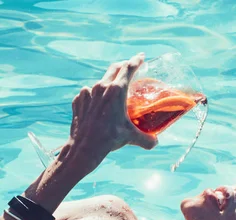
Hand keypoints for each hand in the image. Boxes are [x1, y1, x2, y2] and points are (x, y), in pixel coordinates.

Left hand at [67, 53, 157, 168]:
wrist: (84, 146)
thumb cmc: (109, 139)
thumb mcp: (131, 137)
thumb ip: (147, 139)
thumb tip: (156, 142)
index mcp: (116, 91)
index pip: (129, 68)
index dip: (136, 60)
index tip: (141, 56)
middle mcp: (101, 87)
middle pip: (114, 69)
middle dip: (123, 66)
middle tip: (130, 66)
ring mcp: (88, 93)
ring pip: (101, 81)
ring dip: (109, 82)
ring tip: (114, 91)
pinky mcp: (79, 100)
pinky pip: (89, 93)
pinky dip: (95, 96)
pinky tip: (98, 105)